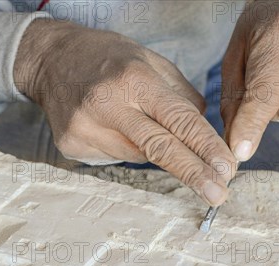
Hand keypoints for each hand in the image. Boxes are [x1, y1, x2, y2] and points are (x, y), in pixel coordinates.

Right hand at [14, 20, 236, 205]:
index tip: (227, 168)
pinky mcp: (71, 146)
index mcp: (133, 79)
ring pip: (138, 156)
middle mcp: (107, 106)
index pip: (178, 119)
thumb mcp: (150, 61)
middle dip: (193, 174)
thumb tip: (202, 136)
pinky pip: (115, 157)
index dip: (205, 147)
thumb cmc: (107, 58)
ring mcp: (85, 129)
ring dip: (154, 152)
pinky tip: (112, 126)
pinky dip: (124, 147)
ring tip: (136, 124)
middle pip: (159, 149)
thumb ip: (180, 97)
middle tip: (218, 194)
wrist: (51, 60)